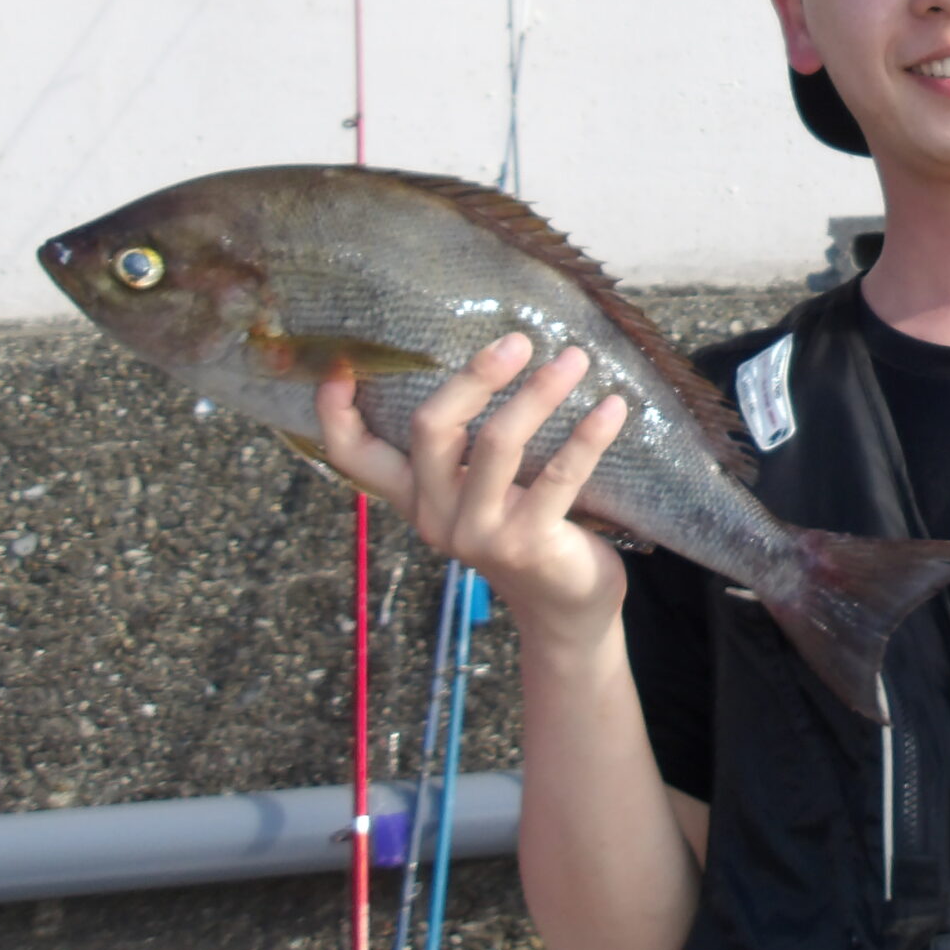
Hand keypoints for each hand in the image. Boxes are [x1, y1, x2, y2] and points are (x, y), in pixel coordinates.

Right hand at [317, 332, 631, 644]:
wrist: (565, 608)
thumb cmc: (525, 529)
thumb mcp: (481, 491)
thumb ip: (469, 446)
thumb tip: (495, 354)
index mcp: (416, 496)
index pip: (354, 456)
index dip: (336, 415)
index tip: (339, 367)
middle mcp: (435, 515)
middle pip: (432, 428)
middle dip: (474, 376)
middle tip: (518, 340)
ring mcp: (479, 533)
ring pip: (497, 443)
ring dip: (539, 392)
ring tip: (575, 358)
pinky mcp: (527, 543)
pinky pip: (560, 476)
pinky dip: (588, 436)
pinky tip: (613, 407)